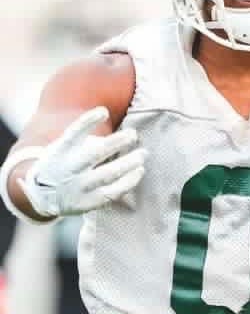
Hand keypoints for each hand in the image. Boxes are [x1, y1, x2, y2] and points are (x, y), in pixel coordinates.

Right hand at [20, 107, 145, 217]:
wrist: (42, 196)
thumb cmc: (64, 163)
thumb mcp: (65, 149)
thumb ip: (86, 140)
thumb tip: (121, 138)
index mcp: (61, 151)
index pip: (73, 133)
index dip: (88, 121)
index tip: (104, 111)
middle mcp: (69, 169)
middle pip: (94, 153)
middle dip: (116, 142)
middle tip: (133, 133)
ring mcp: (78, 187)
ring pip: (107, 174)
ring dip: (128, 163)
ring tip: (143, 153)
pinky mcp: (88, 202)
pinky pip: (112, 192)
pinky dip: (128, 181)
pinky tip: (140, 171)